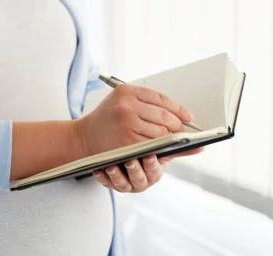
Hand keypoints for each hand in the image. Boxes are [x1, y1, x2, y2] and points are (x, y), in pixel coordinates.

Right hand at [77, 84, 193, 156]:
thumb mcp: (123, 103)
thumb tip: (181, 114)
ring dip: (171, 138)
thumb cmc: (107, 120)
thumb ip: (147, 104)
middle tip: (183, 132)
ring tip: (174, 141)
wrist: (84, 137)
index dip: (178, 109)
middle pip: (164, 116)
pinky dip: (162, 147)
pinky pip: (153, 145)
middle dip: (178, 126)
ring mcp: (127, 123)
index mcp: (127, 91)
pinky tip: (163, 148)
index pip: (161, 98)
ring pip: (161, 132)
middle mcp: (126, 105)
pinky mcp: (128, 141)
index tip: (188, 117)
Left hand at [93, 147, 202, 192]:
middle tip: (131, 159)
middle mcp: (142, 180)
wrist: (123, 155)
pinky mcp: (110, 183)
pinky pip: (106, 182)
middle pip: (140, 178)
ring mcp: (126, 183)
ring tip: (112, 164)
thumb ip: (178, 147)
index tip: (150, 156)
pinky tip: (99, 169)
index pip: (156, 170)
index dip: (153, 164)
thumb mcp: (162, 152)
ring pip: (123, 182)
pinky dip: (102, 177)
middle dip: (136, 169)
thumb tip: (201, 147)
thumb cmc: (145, 152)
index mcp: (155, 172)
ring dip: (118, 174)